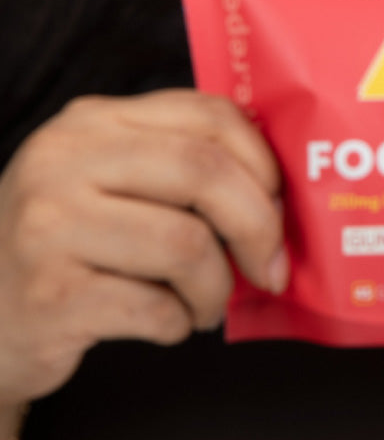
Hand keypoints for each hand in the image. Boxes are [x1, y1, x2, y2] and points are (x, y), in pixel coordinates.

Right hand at [0, 90, 286, 406]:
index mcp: (94, 121)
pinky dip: (179, 323)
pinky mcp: (48, 294)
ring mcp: (49, 225)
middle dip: (258, 225)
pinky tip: (169, 324)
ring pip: (186, 244)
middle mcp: (65, 160)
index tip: (278, 202)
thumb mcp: (108, 177)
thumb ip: (178, 162)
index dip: (262, 161)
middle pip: (204, 172)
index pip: (208, 115)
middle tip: (270, 266)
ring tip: (206, 304)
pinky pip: (154, 307)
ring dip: (216, 287)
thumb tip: (277, 190)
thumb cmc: (67, 243)